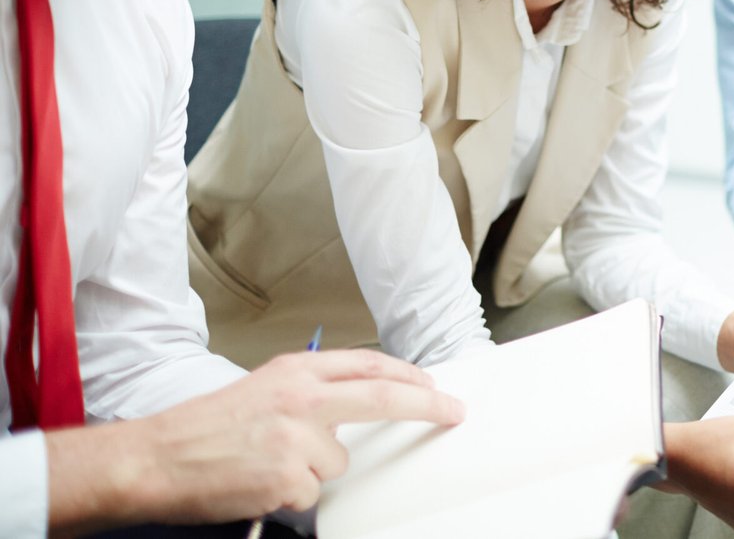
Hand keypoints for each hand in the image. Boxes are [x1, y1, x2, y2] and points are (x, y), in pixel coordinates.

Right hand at [46, 349, 463, 530]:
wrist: (154, 458)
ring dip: (312, 470)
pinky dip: (289, 494)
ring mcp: (296, 438)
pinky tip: (257, 483)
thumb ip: (311, 392)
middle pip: (382, 396)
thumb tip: (357, 405)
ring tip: (266, 464)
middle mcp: (301, 398)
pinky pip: (309, 493)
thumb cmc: (204, 428)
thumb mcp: (263, 389)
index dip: (409, 377)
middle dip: (426, 405)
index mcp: (296, 371)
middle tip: (452, 411)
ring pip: (337, 462)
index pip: (369, 366)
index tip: (434, 387)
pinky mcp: (287, 477)